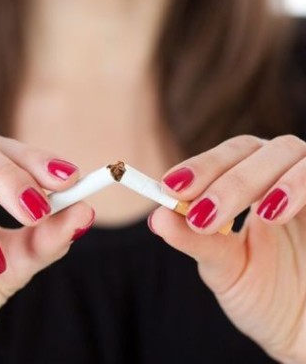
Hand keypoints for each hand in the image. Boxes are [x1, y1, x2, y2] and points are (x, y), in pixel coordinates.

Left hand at [149, 135, 305, 363]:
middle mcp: (284, 180)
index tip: (170, 186)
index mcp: (254, 188)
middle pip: (257, 150)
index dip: (201, 165)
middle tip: (195, 206)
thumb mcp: (226, 269)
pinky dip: (301, 187)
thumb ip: (196, 241)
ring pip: (295, 156)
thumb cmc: (268, 298)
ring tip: (243, 215)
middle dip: (225, 177)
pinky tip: (274, 213)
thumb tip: (157, 217)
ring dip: (263, 181)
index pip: (228, 157)